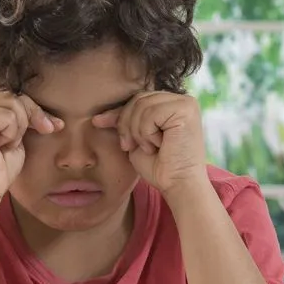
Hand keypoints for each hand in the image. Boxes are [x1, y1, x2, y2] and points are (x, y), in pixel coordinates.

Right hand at [0, 91, 62, 205]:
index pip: (9, 95)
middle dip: (32, 115)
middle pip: (12, 95)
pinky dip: (12, 133)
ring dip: (19, 128)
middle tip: (44, 131)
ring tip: (5, 145)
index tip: (53, 126)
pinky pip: (8, 115)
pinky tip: (0, 147)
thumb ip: (19, 116)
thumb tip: (42, 107)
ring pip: (13, 103)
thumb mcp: (13, 136)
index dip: (32, 109)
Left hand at [91, 91, 207, 195]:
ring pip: (142, 105)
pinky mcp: (186, 109)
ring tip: (149, 148)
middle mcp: (180, 99)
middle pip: (138, 99)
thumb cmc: (158, 167)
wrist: (177, 184)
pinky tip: (158, 145)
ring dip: (138, 132)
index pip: (137, 99)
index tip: (98, 122)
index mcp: (170, 104)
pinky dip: (147, 133)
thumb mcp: (135, 140)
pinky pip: (151, 113)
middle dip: (126, 125)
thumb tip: (97, 117)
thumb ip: (124, 123)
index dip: (118, 113)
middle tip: (131, 146)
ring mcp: (185, 103)